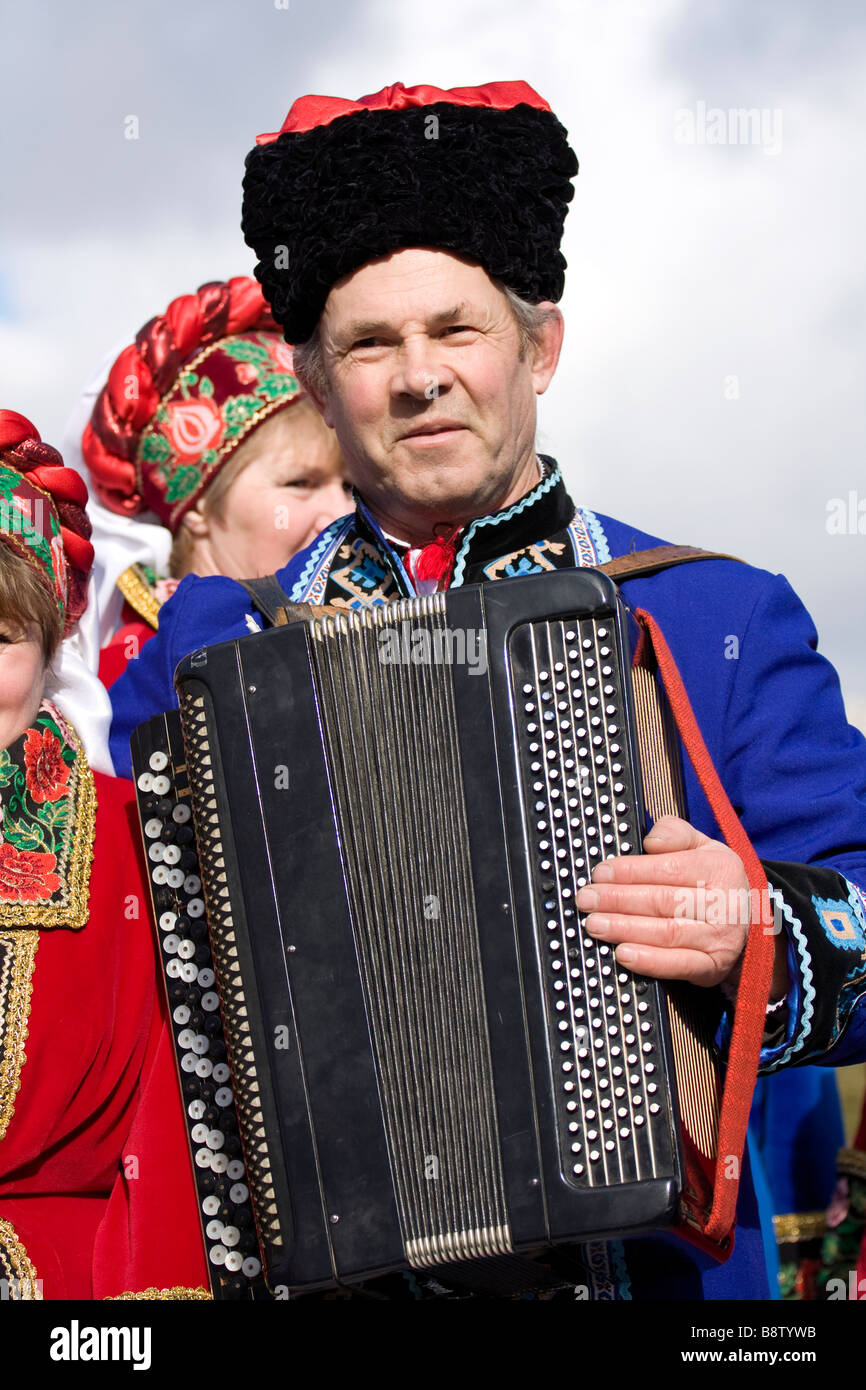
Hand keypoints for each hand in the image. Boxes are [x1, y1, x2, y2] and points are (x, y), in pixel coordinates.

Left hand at [574, 815, 749, 987]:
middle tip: (586, 900)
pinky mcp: (712, 966)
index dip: (630, 871)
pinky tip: (623, 954)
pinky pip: (678, 965)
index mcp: (718, 868)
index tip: (600, 873)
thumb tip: (652, 840)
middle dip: (618, 900)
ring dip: (625, 929)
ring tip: (594, 924)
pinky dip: (649, 961)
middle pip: (662, 901)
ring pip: (666, 933)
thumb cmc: (713, 882)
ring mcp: (719, 938)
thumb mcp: (703, 847)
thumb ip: (676, 833)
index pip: (667, 869)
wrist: (749, 924)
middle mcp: (722, 903)